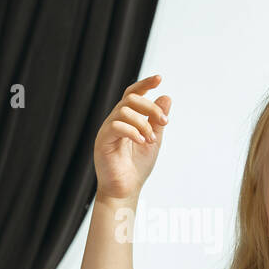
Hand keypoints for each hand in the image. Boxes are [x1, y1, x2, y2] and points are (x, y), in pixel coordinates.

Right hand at [93, 74, 171, 201]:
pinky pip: (116, 126)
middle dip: (151, 107)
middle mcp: (115, 120)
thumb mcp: (153, 140)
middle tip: (164, 122)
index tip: (159, 79)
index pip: (133, 94)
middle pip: (131, 98)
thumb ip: (158, 121)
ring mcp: (107, 130)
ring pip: (125, 111)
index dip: (145, 84)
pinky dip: (133, 131)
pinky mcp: (103, 141)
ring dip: (144, 123)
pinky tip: (141, 141)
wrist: (125, 189)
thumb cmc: (137, 167)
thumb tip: (166, 97)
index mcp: (126, 119)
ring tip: (151, 139)